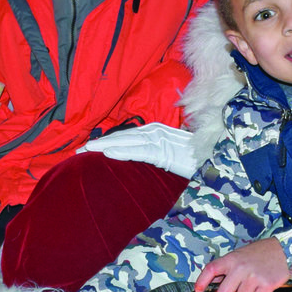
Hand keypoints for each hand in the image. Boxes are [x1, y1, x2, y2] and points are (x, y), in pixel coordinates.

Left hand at [80, 123, 197, 177]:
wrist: (214, 157)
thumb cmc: (194, 157)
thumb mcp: (170, 155)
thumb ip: (154, 154)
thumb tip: (138, 159)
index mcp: (155, 132)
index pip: (125, 137)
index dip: (106, 142)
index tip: (87, 149)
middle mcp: (155, 132)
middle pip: (122, 138)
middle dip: (99, 144)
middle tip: (77, 151)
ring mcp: (160, 140)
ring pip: (127, 142)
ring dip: (105, 146)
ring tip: (86, 151)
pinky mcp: (164, 151)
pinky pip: (140, 151)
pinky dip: (123, 152)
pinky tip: (108, 154)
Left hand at [195, 238, 289, 291]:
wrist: (283, 250)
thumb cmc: (258, 254)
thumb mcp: (239, 255)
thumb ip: (226, 269)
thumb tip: (211, 284)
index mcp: (231, 259)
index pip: (211, 270)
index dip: (202, 282)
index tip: (198, 291)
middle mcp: (241, 268)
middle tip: (236, 289)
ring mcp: (254, 277)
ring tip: (251, 286)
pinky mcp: (267, 285)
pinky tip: (260, 289)